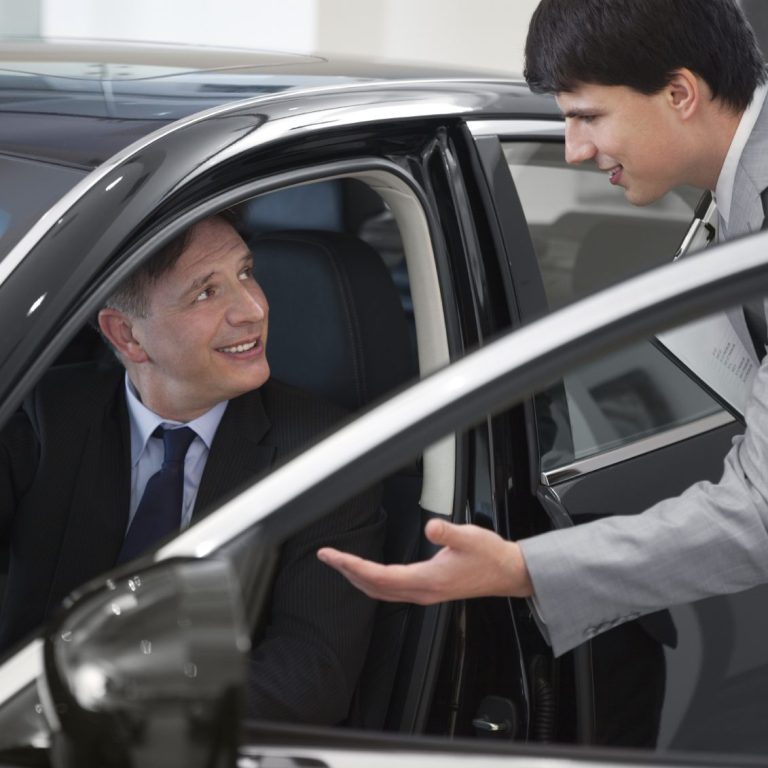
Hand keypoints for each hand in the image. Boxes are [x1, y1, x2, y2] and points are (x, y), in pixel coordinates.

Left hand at [317, 518, 532, 603]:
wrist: (507, 573)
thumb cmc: (489, 555)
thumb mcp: (470, 537)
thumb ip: (449, 531)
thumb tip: (432, 526)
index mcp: (428, 580)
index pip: (380, 576)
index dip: (353, 566)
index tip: (334, 556)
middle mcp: (422, 591)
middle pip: (374, 587)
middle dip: (347, 572)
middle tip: (327, 556)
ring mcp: (424, 594)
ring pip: (380, 592)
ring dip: (357, 578)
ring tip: (340, 564)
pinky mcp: (427, 591)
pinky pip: (391, 591)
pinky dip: (372, 582)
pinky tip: (367, 573)